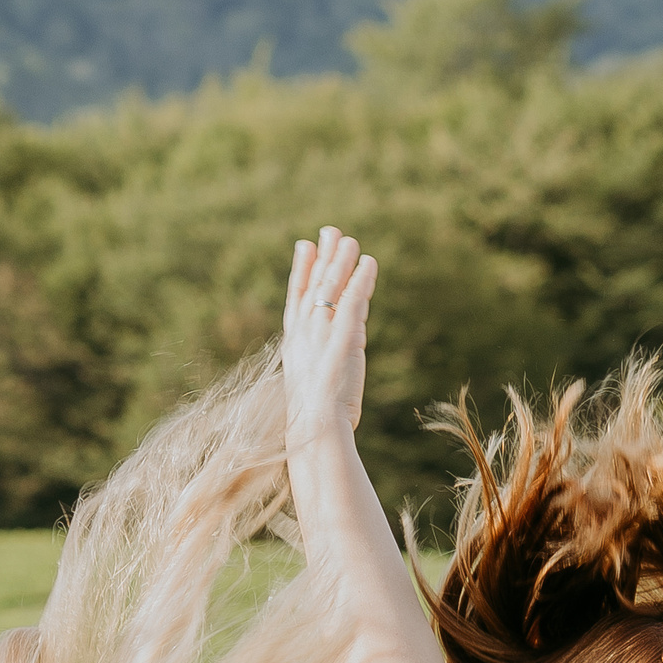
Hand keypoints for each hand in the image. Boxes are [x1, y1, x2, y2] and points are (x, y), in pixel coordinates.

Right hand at [282, 228, 376, 453]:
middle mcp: (304, 334)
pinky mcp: (342, 339)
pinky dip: (361, 280)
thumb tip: (336, 344)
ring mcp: (321, 335)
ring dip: (342, 262)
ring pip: (332, 288)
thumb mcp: (314, 383)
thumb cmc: (314, 419)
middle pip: (314, 286)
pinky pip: (353, 302)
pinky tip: (369, 264)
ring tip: (352, 241)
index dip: (300, 270)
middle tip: (331, 231)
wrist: (314, 431)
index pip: (296, 298)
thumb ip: (322, 358)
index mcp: (294, 344)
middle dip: (323, 257)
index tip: (304, 246)